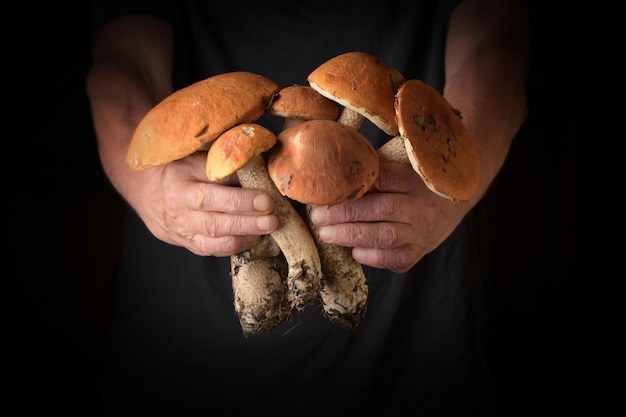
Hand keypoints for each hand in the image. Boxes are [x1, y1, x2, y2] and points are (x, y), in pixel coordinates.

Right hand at [130, 152, 278, 256]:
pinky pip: (212, 250)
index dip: (240, 200)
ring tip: (267, 229)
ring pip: (214, 241)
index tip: (266, 199)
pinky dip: (234, 246)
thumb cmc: (176, 166)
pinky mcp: (187, 243)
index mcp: (180, 183)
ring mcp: (183, 230)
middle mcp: (180, 210)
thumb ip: (220, 165)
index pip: (211, 195)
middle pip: (214, 222)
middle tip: (272, 219)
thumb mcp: (193, 157)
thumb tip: (257, 168)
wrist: (144, 187)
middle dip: (247, 222)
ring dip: (244, 236)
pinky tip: (253, 238)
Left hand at [310, 162, 472, 272]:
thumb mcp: (402, 169)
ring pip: (386, 235)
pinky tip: (355, 252)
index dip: (355, 186)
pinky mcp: (417, 253)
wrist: (452, 206)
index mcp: (412, 180)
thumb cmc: (415, 185)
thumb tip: (333, 171)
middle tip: (318, 215)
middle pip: (381, 208)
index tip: (329, 189)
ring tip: (326, 234)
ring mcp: (420, 232)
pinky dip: (373, 257)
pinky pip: (395, 259)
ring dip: (353, 236)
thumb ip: (375, 171)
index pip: (383, 179)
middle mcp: (418, 206)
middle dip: (346, 213)